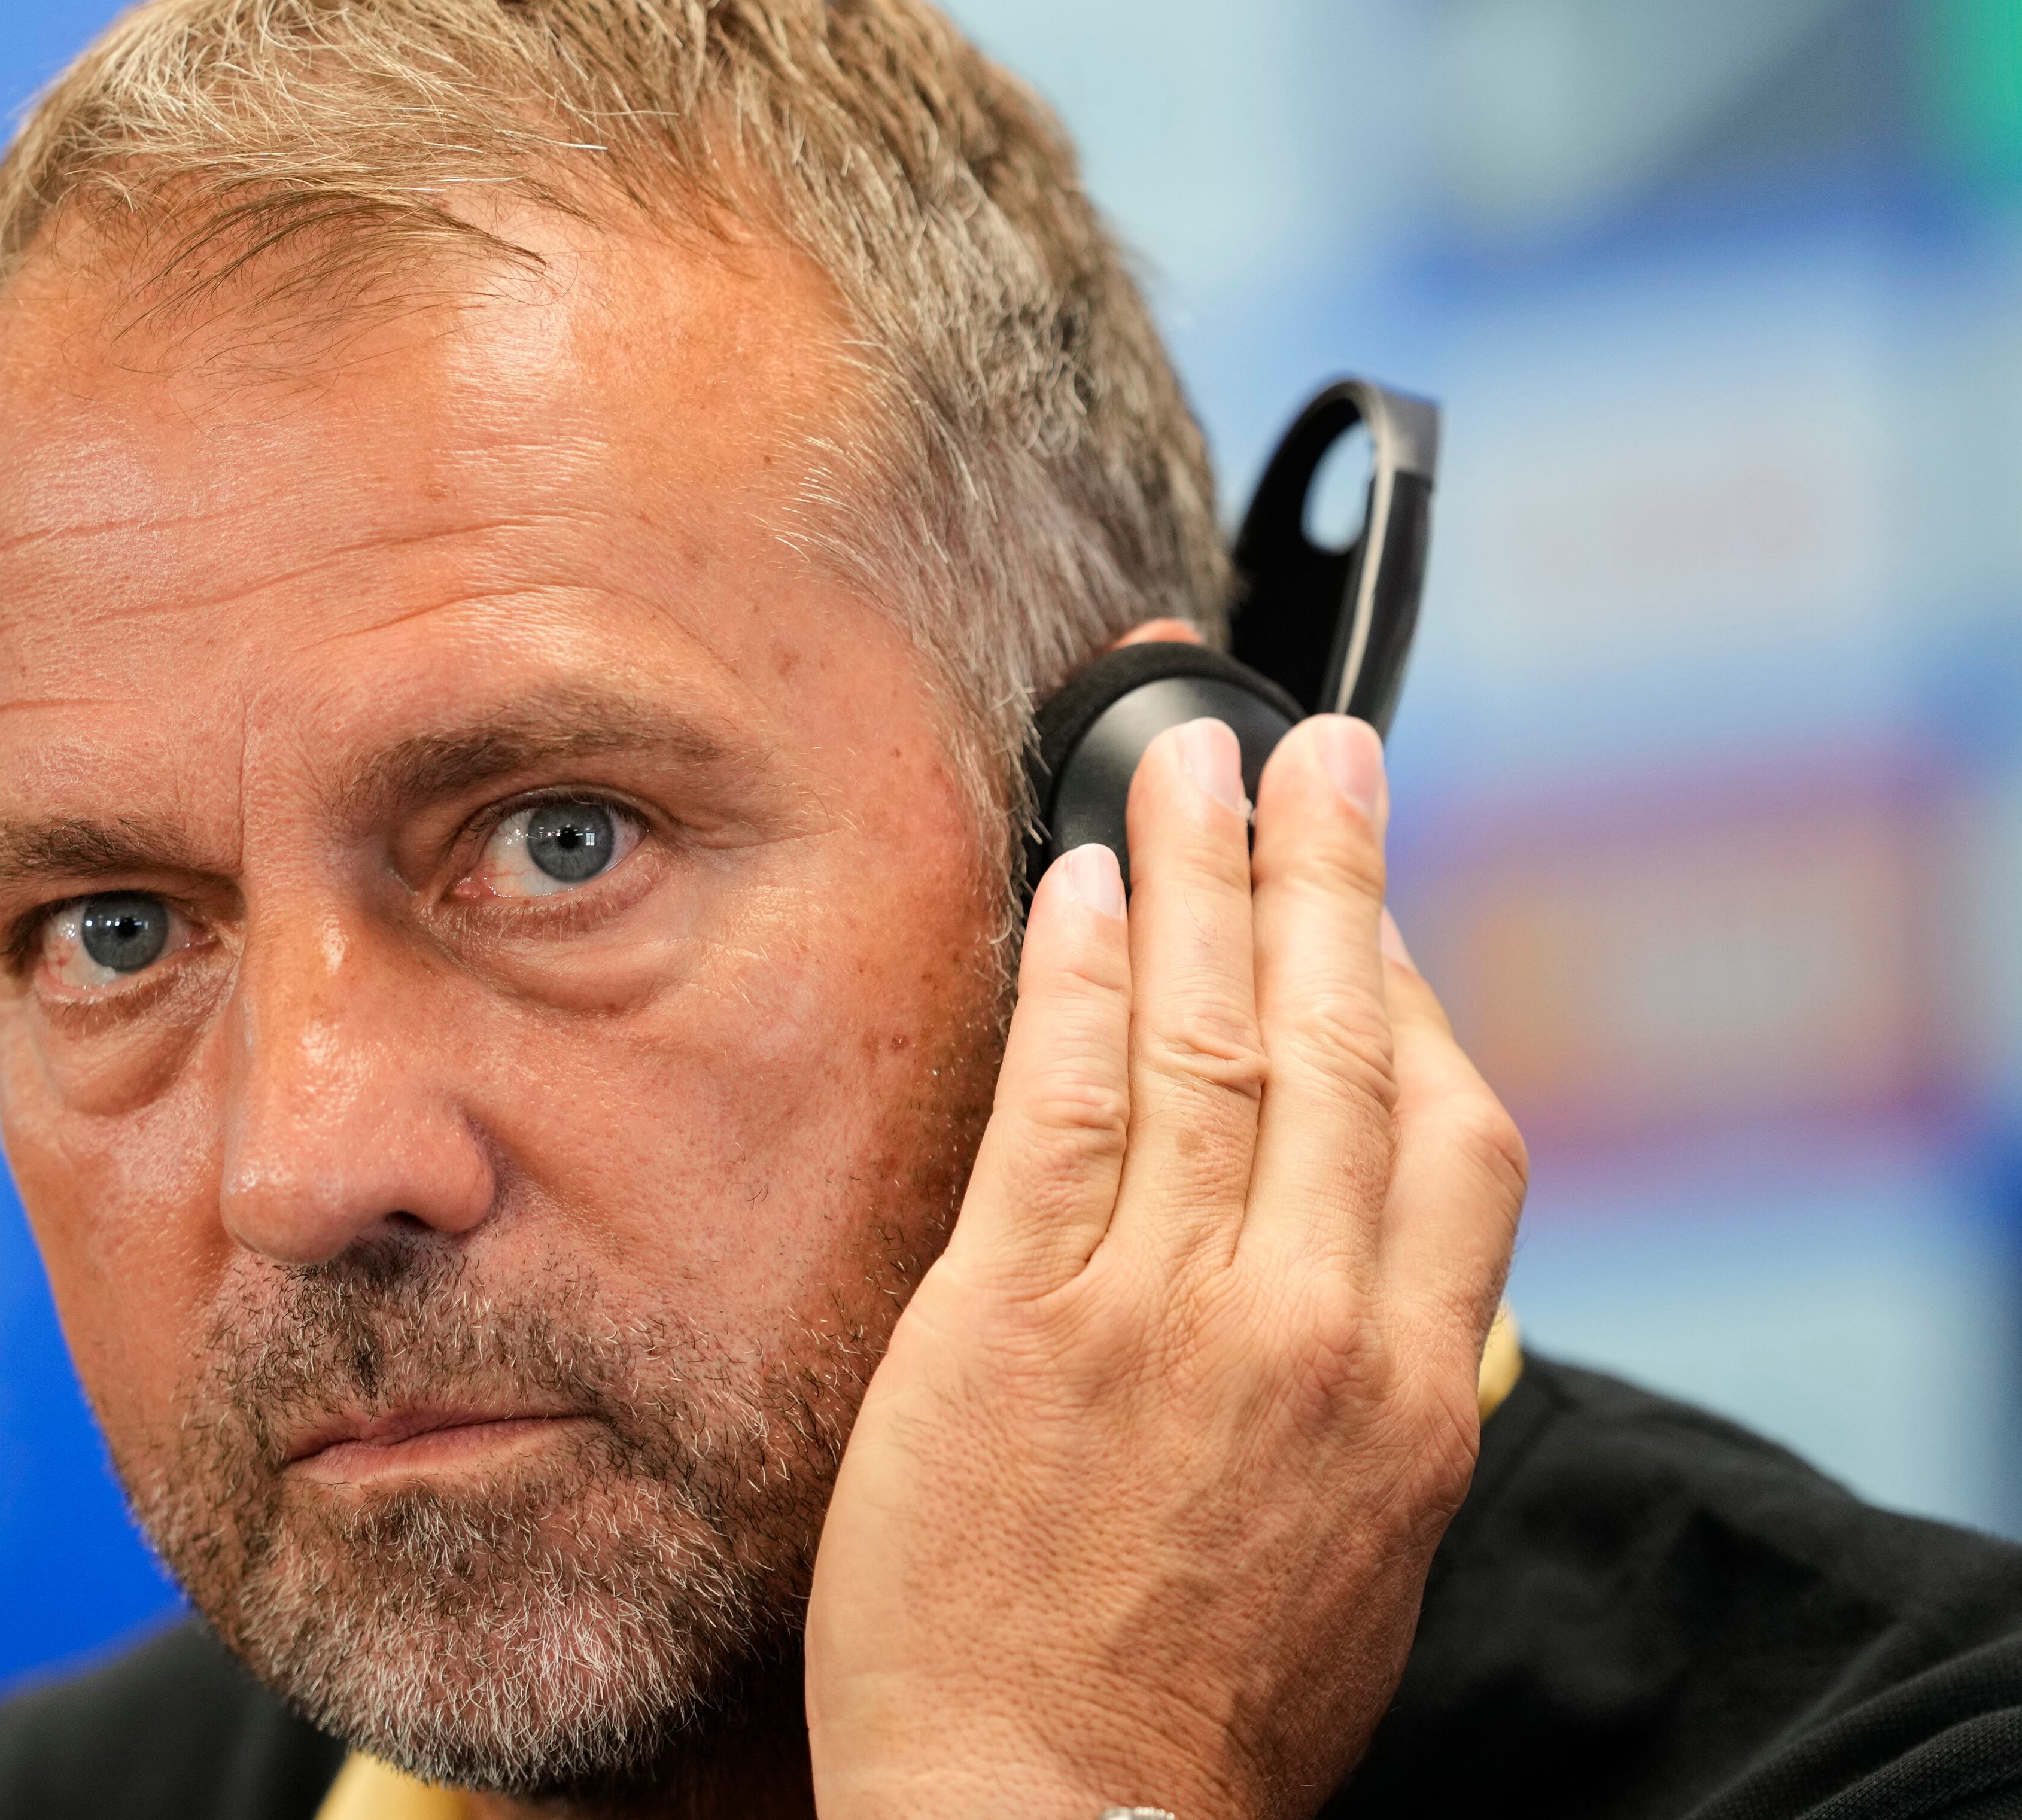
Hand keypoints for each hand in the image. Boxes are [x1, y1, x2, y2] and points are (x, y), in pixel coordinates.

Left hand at [803, 714, 1527, 1819]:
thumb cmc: (1198, 1712)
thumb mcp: (1356, 1555)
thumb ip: (1368, 1392)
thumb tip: (1365, 1273)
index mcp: (1409, 1391)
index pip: (1454, 1131)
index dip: (1416, 992)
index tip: (1375, 915)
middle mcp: (1309, 1326)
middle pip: (1343, 1041)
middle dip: (1331, 873)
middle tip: (1318, 757)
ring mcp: (1165, 1310)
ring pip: (1206, 1038)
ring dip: (1199, 877)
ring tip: (1189, 767)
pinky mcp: (1016, 1314)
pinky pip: (1060, 1105)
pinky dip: (1073, 980)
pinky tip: (1073, 888)